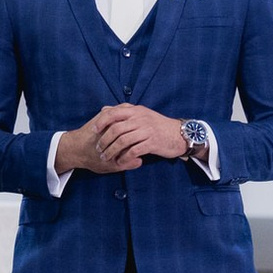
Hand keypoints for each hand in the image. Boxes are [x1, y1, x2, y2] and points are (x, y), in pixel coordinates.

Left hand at [57, 105, 186, 173]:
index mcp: (136, 111)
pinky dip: (125, 157)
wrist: (179, 134)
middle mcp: (140, 118)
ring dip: (112, 151)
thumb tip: (104, 109)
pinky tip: (120, 162)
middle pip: (116, 129)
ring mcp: (147, 130)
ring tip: (106, 157)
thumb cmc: (157, 125)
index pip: (114, 113)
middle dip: (104, 140)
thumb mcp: (141, 114)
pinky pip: (134, 151)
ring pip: (123, 141)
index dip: (101, 121)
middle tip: (98, 149)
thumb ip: (123, 112)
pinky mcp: (152, 142)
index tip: (93, 131)